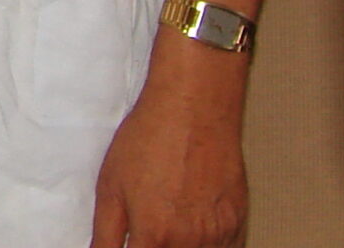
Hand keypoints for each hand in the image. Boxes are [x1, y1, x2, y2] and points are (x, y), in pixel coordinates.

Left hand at [89, 74, 248, 247]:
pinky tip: (193, 228)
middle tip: (151, 230)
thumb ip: (105, 236)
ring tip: (170, 219)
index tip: (134, 243)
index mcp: (154, 236)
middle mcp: (189, 243)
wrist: (194, 109)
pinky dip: (207, 247)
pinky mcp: (238, 224)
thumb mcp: (110, 187)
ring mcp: (218, 236)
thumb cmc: (149, 140)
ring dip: (181, 247)